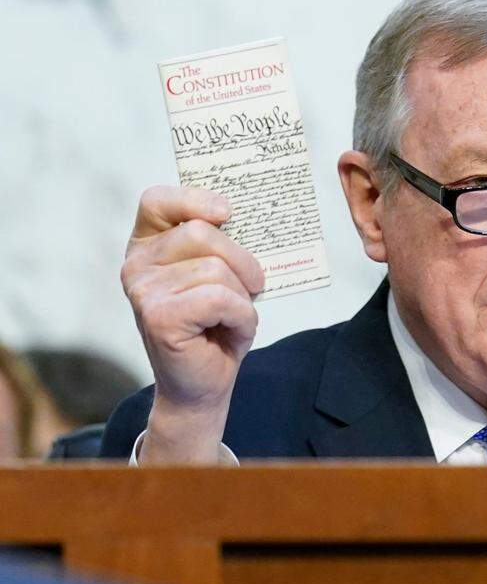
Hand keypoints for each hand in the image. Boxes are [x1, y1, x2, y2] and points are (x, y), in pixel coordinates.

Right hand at [121, 186, 263, 461]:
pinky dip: (241, 316)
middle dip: (242, 260)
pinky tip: (230, 330)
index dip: (194, 199)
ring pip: (217, 269)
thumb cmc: (215, 325)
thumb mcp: (219, 276)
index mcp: (148, 246)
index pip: (157, 201)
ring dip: (243, 296)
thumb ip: (219, 244)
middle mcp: (137, 265)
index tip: (226, 213)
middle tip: (252, 286)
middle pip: (202, 233)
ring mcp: (143, 291)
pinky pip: (221, 299)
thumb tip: (241, 215)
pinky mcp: (159, 317)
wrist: (203, 384)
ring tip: (233, 316)